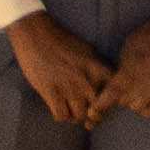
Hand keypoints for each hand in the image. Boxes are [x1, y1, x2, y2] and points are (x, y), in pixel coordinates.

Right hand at [7, 12, 113, 127]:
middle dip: (93, 113)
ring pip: (79, 115)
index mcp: (97, 68)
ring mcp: (70, 87)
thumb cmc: (60, 40)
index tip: (103, 103)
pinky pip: (61, 115)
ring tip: (70, 111)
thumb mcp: (86, 51)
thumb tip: (103, 84)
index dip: (109, 102)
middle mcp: (87, 79)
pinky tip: (58, 109)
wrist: (36, 33)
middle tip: (86, 112)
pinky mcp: (52, 92)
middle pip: (98, 109)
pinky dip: (61, 116)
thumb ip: (96, 68)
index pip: (113, 94)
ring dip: (74, 116)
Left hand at [105, 9, 149, 118]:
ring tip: (132, 91)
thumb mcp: (129, 45)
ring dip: (132, 101)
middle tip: (119, 87)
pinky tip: (143, 99)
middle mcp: (148, 78)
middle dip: (118, 96)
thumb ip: (120, 65)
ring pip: (138, 107)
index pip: (114, 90)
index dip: (102, 102)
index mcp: (135, 65)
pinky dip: (146, 108)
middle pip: (124, 100)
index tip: (94, 110)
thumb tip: (110, 82)